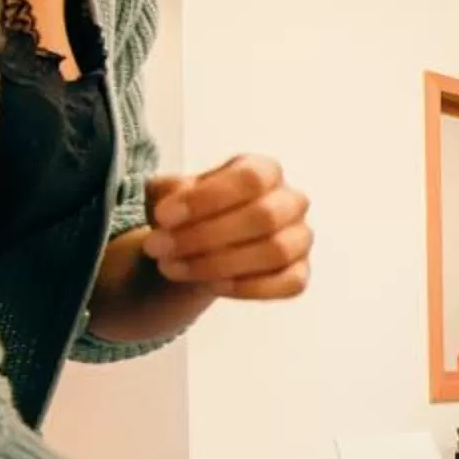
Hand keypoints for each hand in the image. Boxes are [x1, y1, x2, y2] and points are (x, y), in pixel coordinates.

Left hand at [141, 155, 313, 300]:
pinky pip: (288, 284)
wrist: (201, 248)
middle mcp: (291, 201)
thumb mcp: (170, 194)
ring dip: (219, 264)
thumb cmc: (191, 213)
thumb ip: (166, 191)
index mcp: (264, 170)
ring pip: (276, 252)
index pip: (250, 179)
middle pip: (264, 216)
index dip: (207, 198)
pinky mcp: (300, 274)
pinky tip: (210, 286)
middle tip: (159, 247)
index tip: (162, 216)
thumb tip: (169, 200)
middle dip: (205, 235)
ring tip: (173, 268)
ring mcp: (300, 239)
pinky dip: (248, 288)